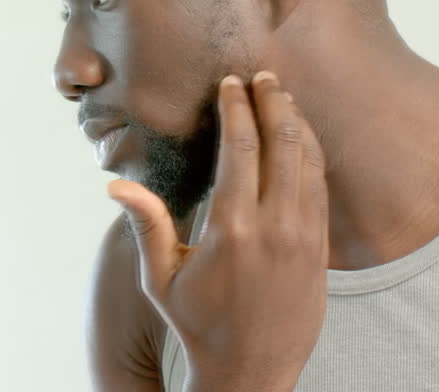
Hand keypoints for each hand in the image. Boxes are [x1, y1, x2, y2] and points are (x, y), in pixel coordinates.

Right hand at [108, 71, 327, 391]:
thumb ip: (147, 225)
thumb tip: (116, 185)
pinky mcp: (321, 249)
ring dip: (296, 122)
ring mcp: (304, 237)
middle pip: (282, 143)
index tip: (230, 82)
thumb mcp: (162, 278)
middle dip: (273, 102)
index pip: (241, 148)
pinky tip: (300, 138)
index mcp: (232, 228)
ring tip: (282, 97)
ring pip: (309, 161)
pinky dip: (311, 154)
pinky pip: (322, 188)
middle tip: (262, 77)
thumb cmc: (199, 323)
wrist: (252, 371)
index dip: (237, 108)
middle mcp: (275, 227)